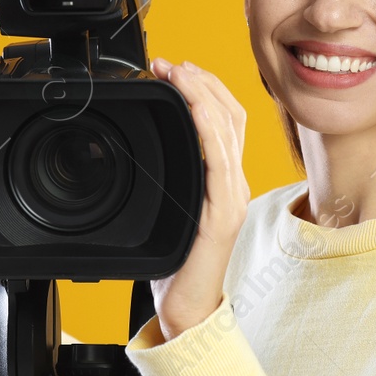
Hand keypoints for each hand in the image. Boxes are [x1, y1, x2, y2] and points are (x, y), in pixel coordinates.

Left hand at [147, 58, 249, 339]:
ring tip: (178, 73)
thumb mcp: (167, 211)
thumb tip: (141, 150)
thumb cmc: (174, 268)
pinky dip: (209, 127)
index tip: (174, 69)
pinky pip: (221, 161)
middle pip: (232, 115)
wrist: (185, 311)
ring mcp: (232, 198)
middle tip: (169, 64)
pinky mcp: (223, 214)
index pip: (226, 120)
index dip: (205, 87)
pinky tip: (194, 108)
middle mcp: (234, 185)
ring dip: (202, 93)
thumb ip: (167, 180)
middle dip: (202, 80)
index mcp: (222, 182)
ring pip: (229, 130)